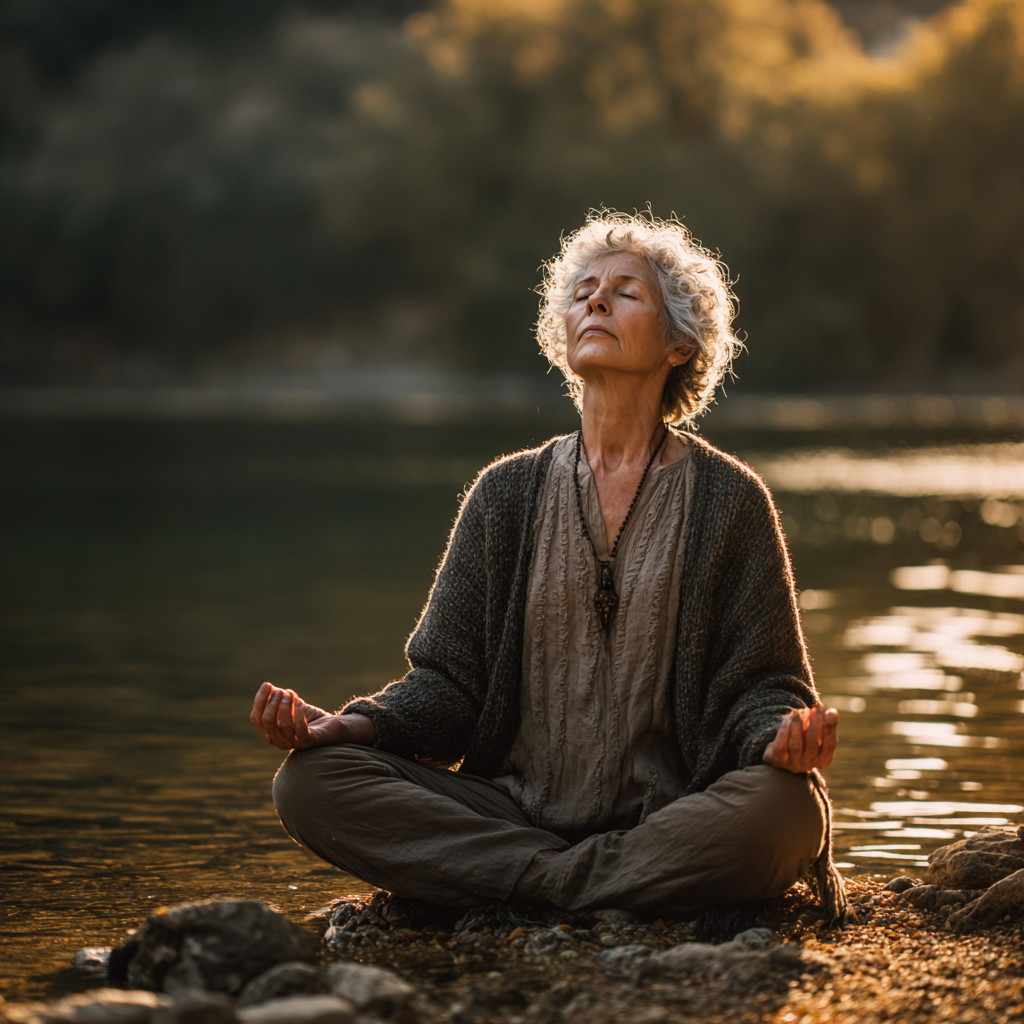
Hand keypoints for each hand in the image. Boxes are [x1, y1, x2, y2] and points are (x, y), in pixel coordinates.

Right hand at [250, 682, 373, 750]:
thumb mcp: (289, 706)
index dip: (260, 700)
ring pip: (283, 724)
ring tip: (292, 694)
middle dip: (273, 702)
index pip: (256, 718)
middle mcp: (277, 741)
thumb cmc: (307, 716)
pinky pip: (300, 729)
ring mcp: (292, 743)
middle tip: (283, 691)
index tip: (268, 685)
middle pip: (267, 721)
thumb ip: (277, 699)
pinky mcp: (307, 742)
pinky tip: (301, 702)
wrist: (330, 727)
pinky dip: (299, 713)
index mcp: (269, 732)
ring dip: (286, 705)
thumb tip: (268, 687)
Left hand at [762, 703, 837, 772]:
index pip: (830, 744)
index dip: (831, 728)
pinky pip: (781, 745)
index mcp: (823, 758)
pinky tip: (788, 719)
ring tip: (799, 712)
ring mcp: (793, 763)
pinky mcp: (779, 760)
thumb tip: (831, 712)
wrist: (781, 756)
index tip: (830, 712)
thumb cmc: (803, 741)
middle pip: (813, 744)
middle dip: (814, 725)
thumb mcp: (815, 735)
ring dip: (798, 725)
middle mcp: (809, 764)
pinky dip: (785, 730)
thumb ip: (823, 725)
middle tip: (813, 710)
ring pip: (796, 745)